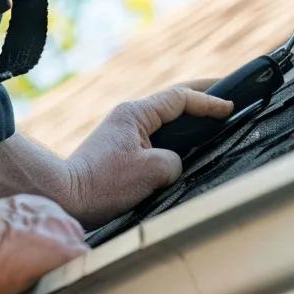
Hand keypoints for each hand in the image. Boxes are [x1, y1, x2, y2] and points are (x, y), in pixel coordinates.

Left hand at [0, 194, 86, 293]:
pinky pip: (42, 216)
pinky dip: (34, 227)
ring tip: (28, 257)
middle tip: (41, 275)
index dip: (73, 279)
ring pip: (61, 228)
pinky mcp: (29, 199)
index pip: (86, 267)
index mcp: (67, 254)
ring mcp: (47, 210)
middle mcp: (63, 227)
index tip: (62, 288)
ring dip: (50, 240)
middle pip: (76, 245)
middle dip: (63, 258)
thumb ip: (41, 291)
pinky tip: (16, 240)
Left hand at [66, 85, 233, 226]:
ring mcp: (123, 133)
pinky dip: (174, 136)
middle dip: (200, 97)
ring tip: (211, 117)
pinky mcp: (119, 151)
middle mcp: (129, 117)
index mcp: (136, 113)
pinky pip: (155, 136)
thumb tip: (175, 163)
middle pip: (172, 100)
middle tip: (225, 94)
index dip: (208, 100)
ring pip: (164, 119)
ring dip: (187, 117)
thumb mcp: (151, 171)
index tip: (229, 106)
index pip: (180, 98)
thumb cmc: (103, 184)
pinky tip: (184, 146)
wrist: (64, 199)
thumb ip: (175, 161)